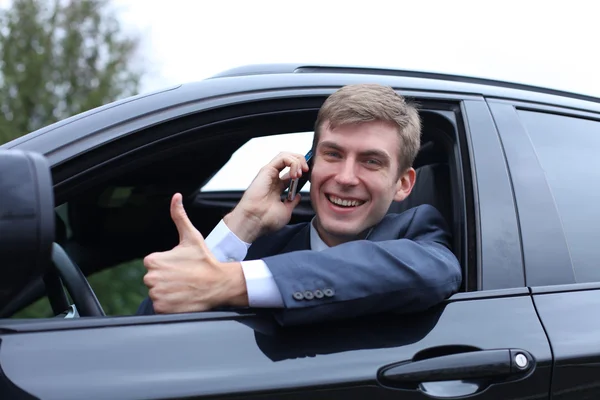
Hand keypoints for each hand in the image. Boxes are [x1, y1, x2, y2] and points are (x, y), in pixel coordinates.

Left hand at [143, 193, 247, 313]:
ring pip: (157, 293)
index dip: (167, 266)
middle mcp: (151, 278)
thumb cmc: (205, 260)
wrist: (220, 283)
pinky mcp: (163, 308)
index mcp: (154, 260)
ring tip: (185, 287)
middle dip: (167, 279)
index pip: (153, 265)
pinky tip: (183, 297)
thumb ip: (179, 216)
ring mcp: (157, 294)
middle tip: (184, 277)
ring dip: (169, 292)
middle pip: (154, 280)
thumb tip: (176, 197)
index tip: (180, 266)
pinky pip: (161, 307)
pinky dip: (170, 304)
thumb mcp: (191, 236)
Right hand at [224, 152, 309, 242]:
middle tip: (308, 172)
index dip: (304, 172)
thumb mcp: (286, 211)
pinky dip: (293, 162)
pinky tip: (295, 174)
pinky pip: (282, 158)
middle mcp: (274, 179)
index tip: (311, 179)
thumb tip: (298, 195)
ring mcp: (270, 173)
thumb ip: (293, 202)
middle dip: (302, 163)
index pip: (292, 173)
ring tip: (302, 172)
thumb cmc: (267, 220)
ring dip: (298, 161)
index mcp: (278, 188)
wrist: (255, 221)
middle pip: (291, 161)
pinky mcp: (267, 170)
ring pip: (287, 156)